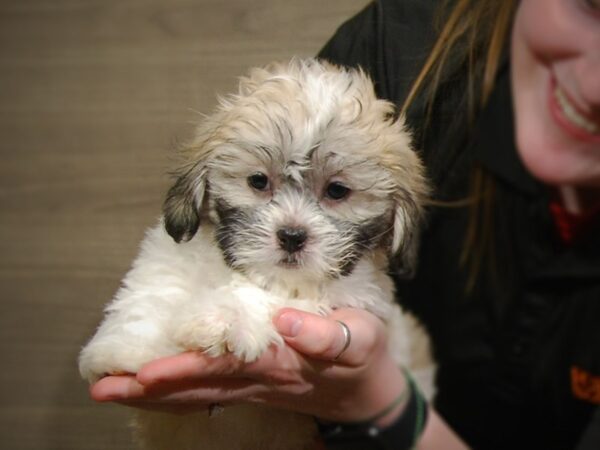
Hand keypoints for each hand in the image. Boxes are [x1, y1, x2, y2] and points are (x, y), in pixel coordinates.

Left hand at [90, 307, 406, 422]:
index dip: (187, 369)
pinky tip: (146, 390)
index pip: (226, 366)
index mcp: (283, 362)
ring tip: (110, 390)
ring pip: (195, 396)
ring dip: (152, 395)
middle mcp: (259, 379)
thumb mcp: (360, 337)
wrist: (365, 393)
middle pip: (198, 388)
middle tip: (105, 387)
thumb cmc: (362, 355)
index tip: (147, 372)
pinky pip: (204, 396)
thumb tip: (286, 321)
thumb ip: (327, 334)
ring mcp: (251, 388)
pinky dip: (171, 394)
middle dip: (151, 388)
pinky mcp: (250, 387)